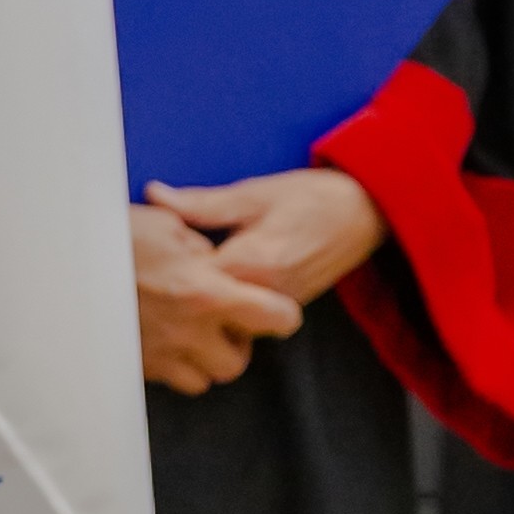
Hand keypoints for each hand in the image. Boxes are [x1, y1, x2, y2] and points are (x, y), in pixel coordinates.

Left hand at [130, 166, 389, 394]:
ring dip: (206, 303)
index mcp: (250, 264)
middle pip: (206, 313)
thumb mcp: (254, 193)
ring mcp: (280, 304)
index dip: (165, 273)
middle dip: (181, 296)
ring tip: (184, 281)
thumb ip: (202, 204)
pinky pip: (248, 317)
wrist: (369, 210)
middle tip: (156, 276)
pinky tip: (217, 282)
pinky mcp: (289, 305)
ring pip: (227, 319)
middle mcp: (265, 293)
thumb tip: (155, 196)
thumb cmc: (313, 196)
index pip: (191, 286)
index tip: (144, 260)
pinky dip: (229, 303)